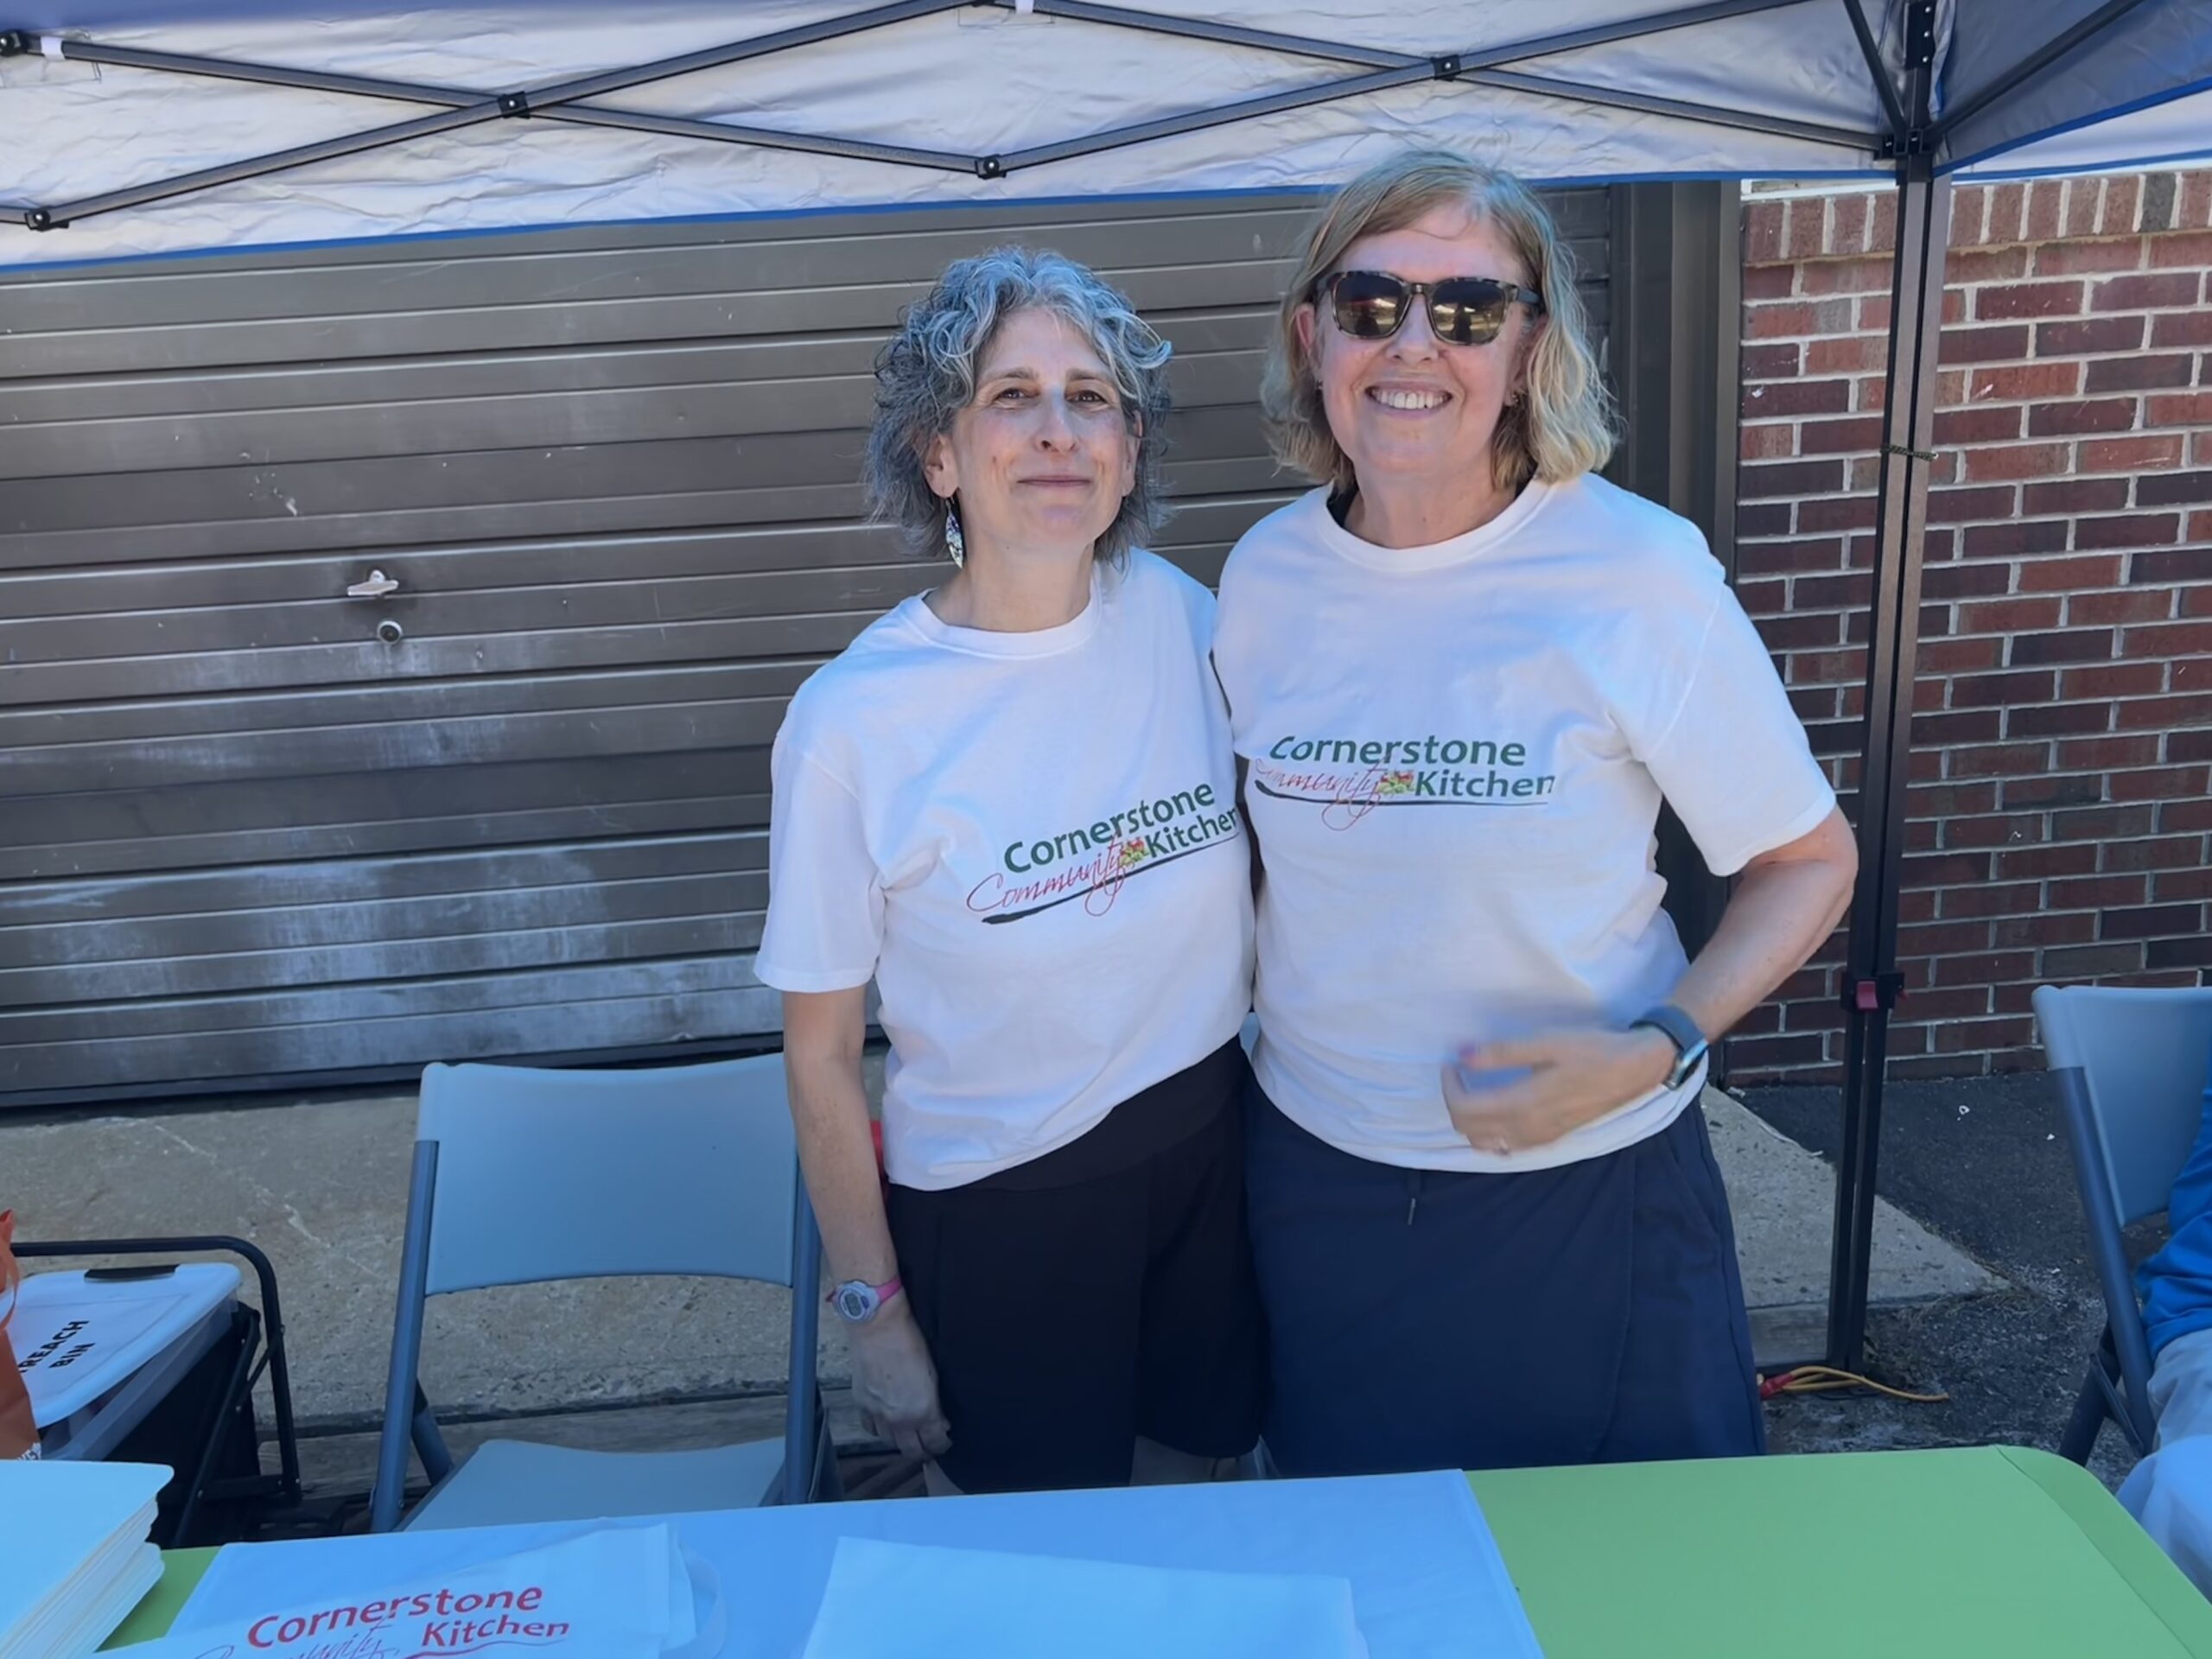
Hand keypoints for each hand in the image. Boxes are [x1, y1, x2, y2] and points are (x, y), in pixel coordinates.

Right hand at [847, 1300, 952, 1460]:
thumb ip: (935, 1403)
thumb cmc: (910, 1342)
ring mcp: (877, 1414)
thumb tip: (940, 1420)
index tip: (945, 1441)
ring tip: (908, 1435)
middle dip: (923, 1451)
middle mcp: (899, 1419)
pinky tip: (886, 1423)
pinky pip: (870, 1429)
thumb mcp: (933, 1375)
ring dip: (901, 1442)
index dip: (942, 1445)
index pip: (934, 1442)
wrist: (878, 1327)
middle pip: (911, 1451)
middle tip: (928, 1446)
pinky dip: (880, 1430)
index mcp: (922, 1411)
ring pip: (889, 1443)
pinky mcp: (861, 1405)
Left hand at [1441, 1027, 1677, 1155]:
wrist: (1635, 1070)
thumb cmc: (1592, 1050)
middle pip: (1468, 1130)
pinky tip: (1497, 1109)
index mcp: (1522, 1104)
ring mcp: (1539, 1138)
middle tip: (1460, 1072)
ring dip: (1470, 1120)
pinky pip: (1507, 1147)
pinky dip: (1490, 1133)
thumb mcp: (1546, 1042)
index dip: (1448, 1086)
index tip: (1452, 1062)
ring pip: (1485, 1144)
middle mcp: (1526, 1129)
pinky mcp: (1550, 1138)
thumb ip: (1502, 1052)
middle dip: (1454, 1101)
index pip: (1463, 1109)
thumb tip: (1462, 1054)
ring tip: (1475, 1090)